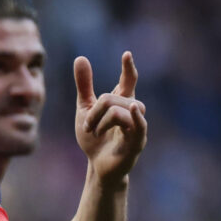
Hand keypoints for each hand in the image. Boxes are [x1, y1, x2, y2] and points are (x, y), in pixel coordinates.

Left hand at [74, 51, 147, 186]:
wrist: (96, 165)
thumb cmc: (94, 138)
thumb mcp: (84, 109)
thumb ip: (84, 86)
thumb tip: (81, 57)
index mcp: (120, 102)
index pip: (128, 81)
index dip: (128, 68)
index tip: (126, 54)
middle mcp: (132, 111)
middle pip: (112, 97)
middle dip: (94, 110)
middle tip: (87, 126)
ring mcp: (137, 125)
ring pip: (119, 109)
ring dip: (100, 120)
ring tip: (94, 132)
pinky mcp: (137, 141)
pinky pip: (139, 124)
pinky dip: (135, 116)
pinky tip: (134, 108)